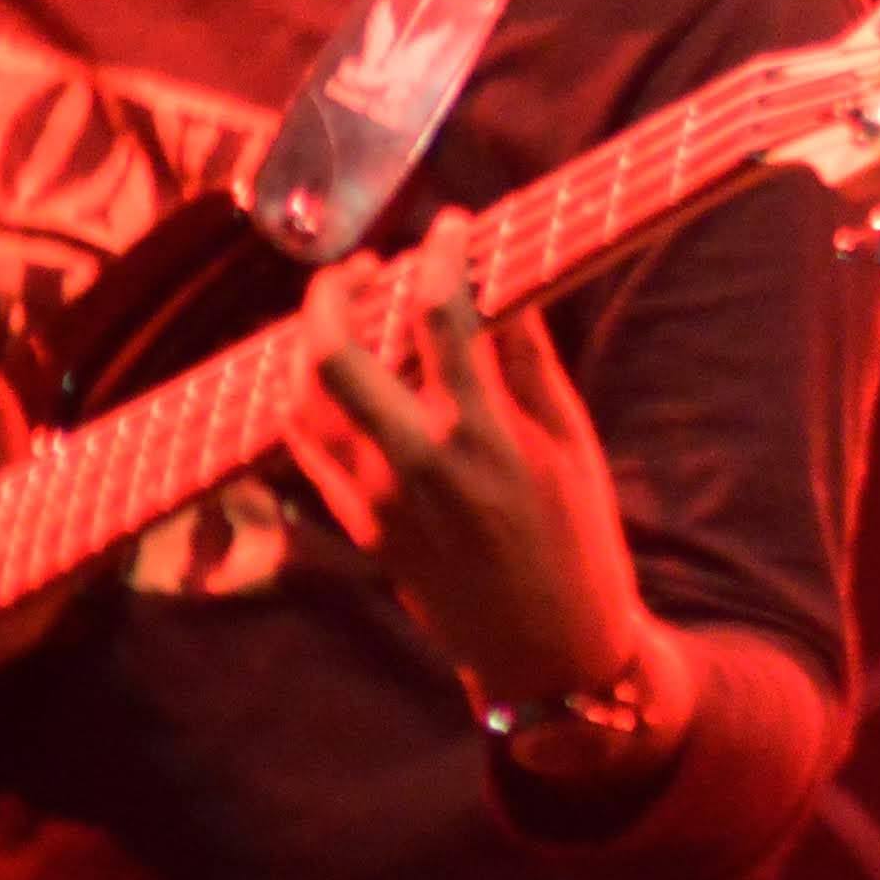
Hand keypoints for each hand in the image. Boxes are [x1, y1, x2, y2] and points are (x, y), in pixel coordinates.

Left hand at [287, 221, 652, 712]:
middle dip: (336, 291)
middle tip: (365, 264)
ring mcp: (376, 499)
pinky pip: (307, 446)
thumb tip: (498, 285)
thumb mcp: (571, 444)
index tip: (451, 227)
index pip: (441, 315)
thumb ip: (529, 362)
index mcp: (482, 436)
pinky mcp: (358, 525)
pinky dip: (308, 397)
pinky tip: (338, 375)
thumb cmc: (577, 541)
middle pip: (334, 354)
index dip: (441, 253)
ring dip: (313, 342)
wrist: (543, 652)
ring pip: (302, 400)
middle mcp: (415, 464)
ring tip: (348, 314)